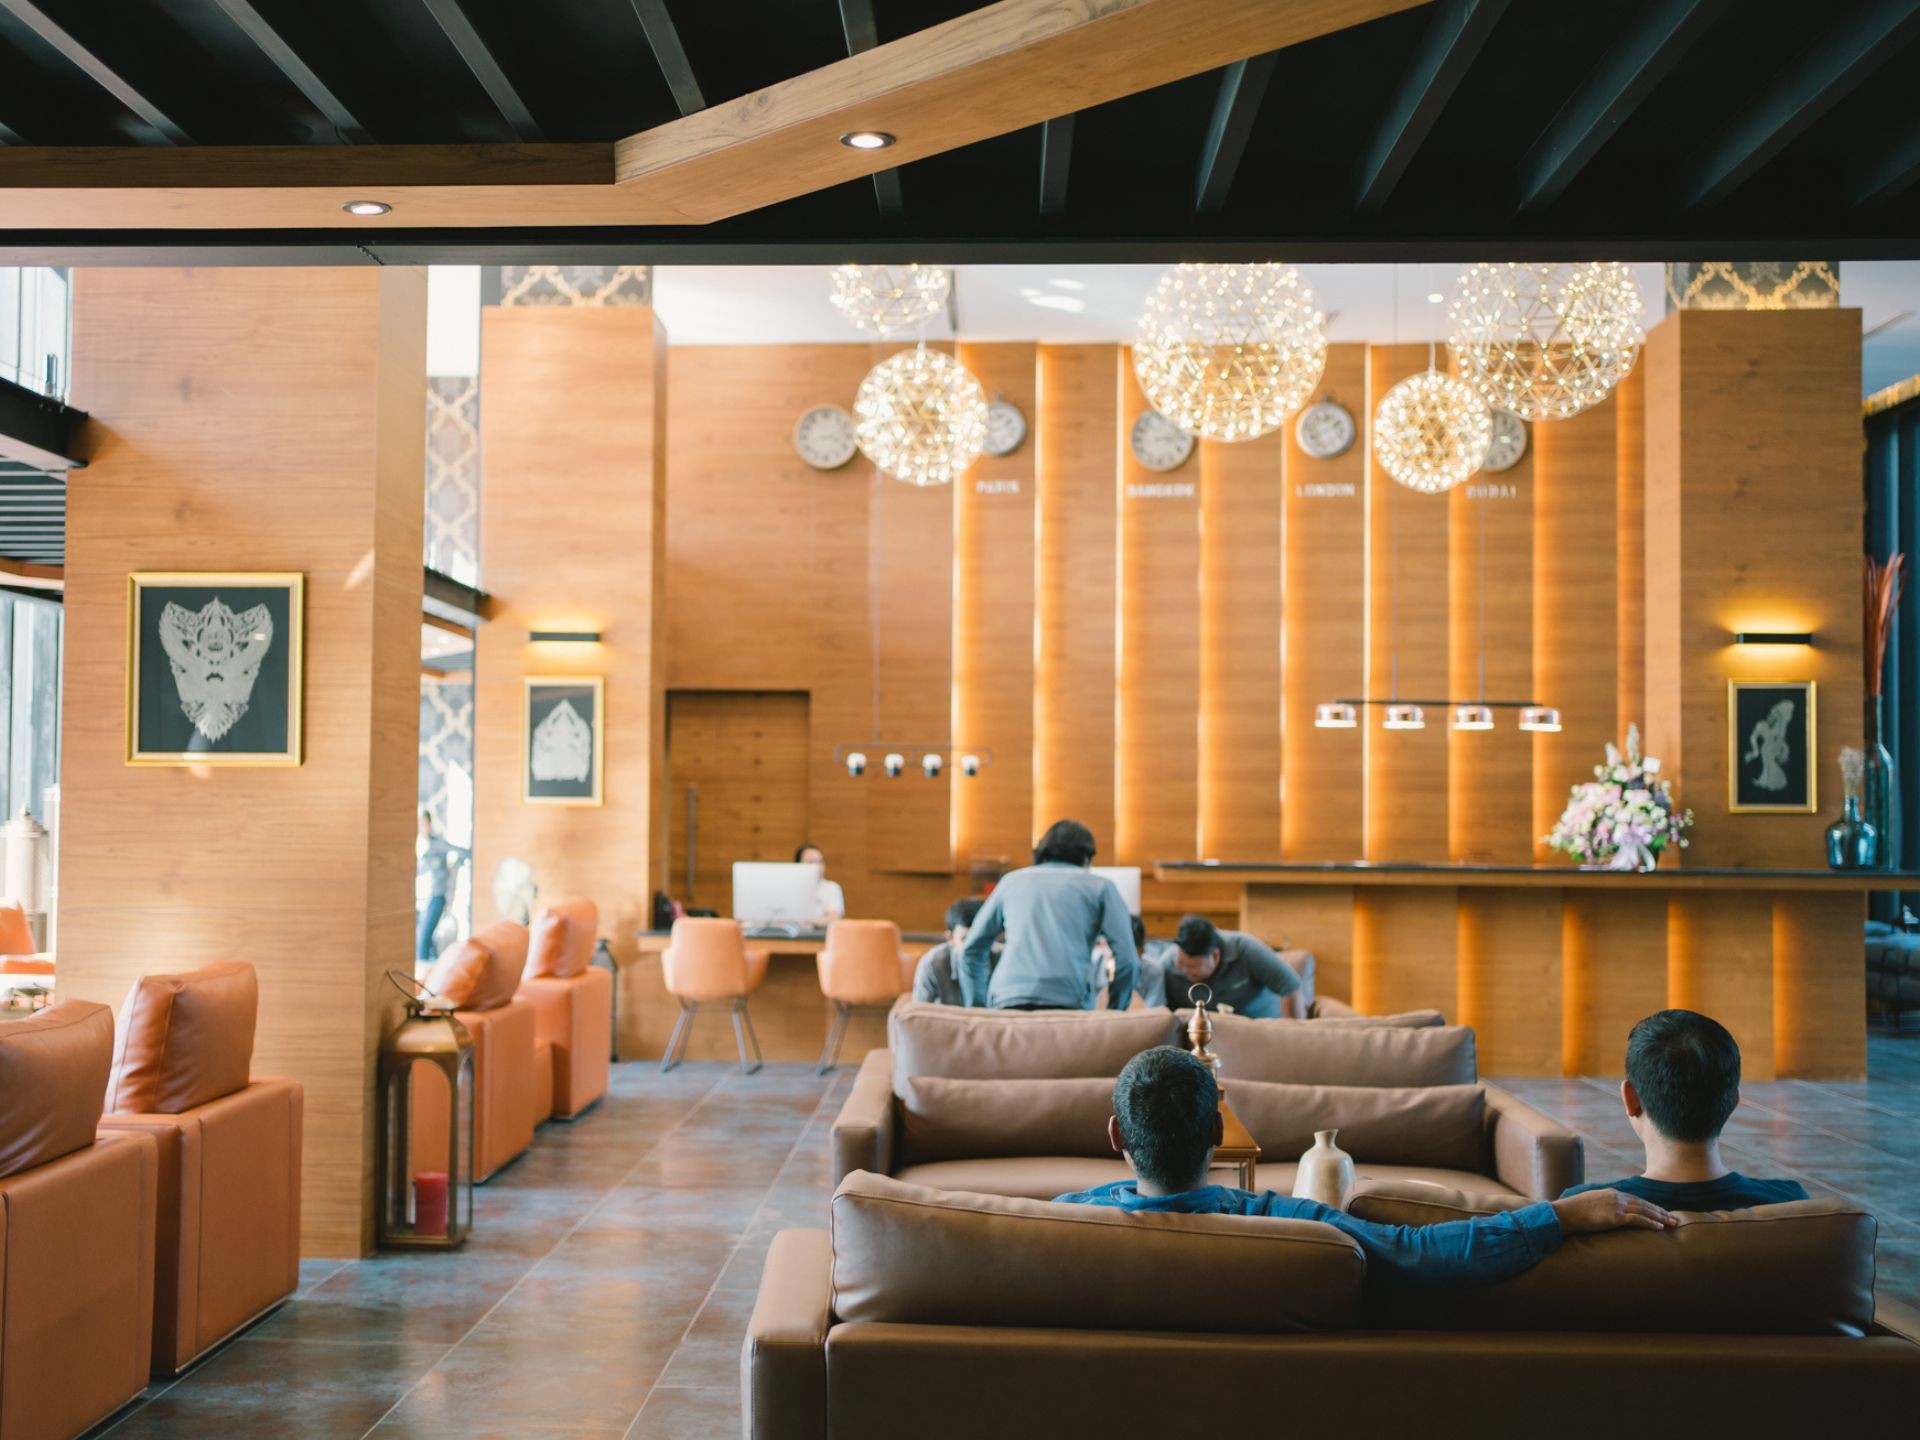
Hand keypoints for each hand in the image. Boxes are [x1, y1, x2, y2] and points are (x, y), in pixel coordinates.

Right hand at [1549, 1189, 1677, 1234]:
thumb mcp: (1590, 1204)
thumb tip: (1604, 1214)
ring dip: (1660, 1217)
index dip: (1650, 1206)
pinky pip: (1637, 1219)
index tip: (1661, 1212)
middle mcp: (1616, 1197)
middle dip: (1660, 1211)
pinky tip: (1659, 1227)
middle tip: (1674, 1218)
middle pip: (1644, 1203)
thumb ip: (1601, 1206)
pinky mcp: (1615, 1216)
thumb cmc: (1574, 1211)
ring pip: (1644, 1210)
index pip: (1636, 1199)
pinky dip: (1650, 1223)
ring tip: (1672, 1223)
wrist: (1565, 1213)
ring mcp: (1616, 1206)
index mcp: (1611, 1193)